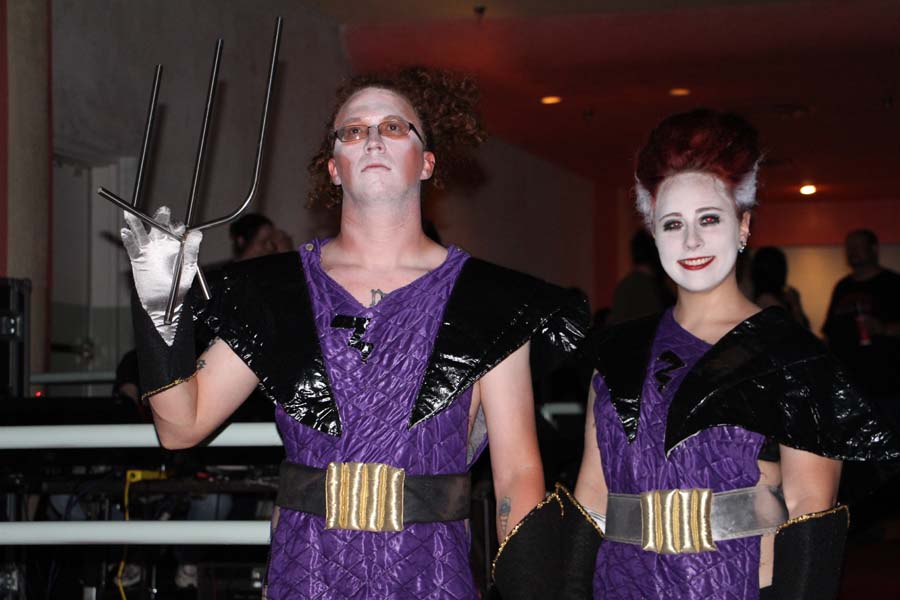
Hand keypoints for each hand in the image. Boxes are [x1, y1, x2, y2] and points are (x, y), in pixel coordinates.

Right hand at [121, 207, 201, 344]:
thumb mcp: (189, 268)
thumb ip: (192, 251)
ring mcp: (148, 249)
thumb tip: (197, 234)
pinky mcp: (137, 258)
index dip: (177, 226)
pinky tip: (126, 232)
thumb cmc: (179, 285)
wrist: (164, 302)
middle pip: (159, 226)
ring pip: (141, 232)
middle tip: (163, 212)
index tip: (179, 228)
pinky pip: (131, 246)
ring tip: (131, 215)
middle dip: (160, 218)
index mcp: (176, 244)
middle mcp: (162, 243)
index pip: (176, 229)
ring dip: (136, 223)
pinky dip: (128, 239)